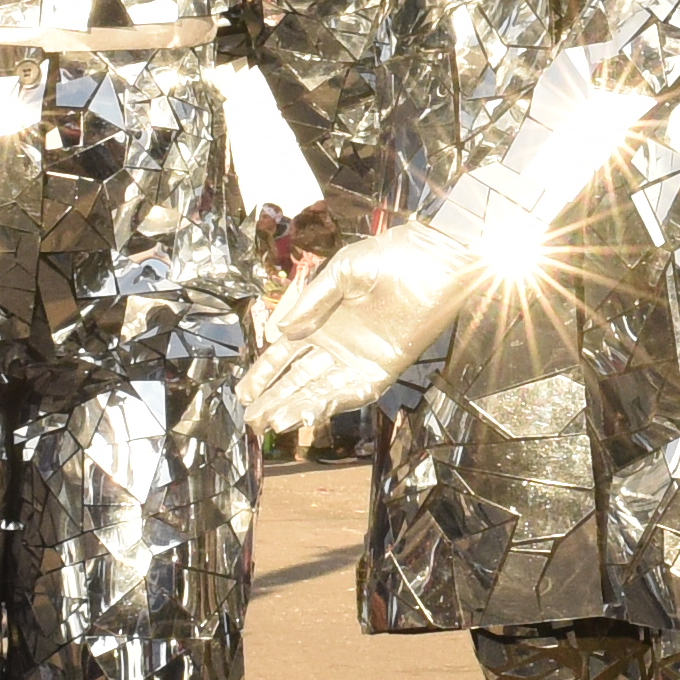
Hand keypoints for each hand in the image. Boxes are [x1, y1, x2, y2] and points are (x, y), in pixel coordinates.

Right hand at [244, 219, 477, 441]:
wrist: (435, 260)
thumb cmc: (390, 256)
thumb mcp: (342, 271)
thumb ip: (312, 301)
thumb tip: (280, 332)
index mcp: (321, 322)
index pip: (285, 354)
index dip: (264, 374)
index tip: (243, 394)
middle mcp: (337, 345)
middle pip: (299, 379)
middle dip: (275, 400)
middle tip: (252, 421)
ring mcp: (360, 358)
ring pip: (322, 389)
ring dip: (298, 407)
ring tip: (274, 423)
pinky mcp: (385, 367)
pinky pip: (355, 391)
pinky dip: (333, 403)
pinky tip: (310, 412)